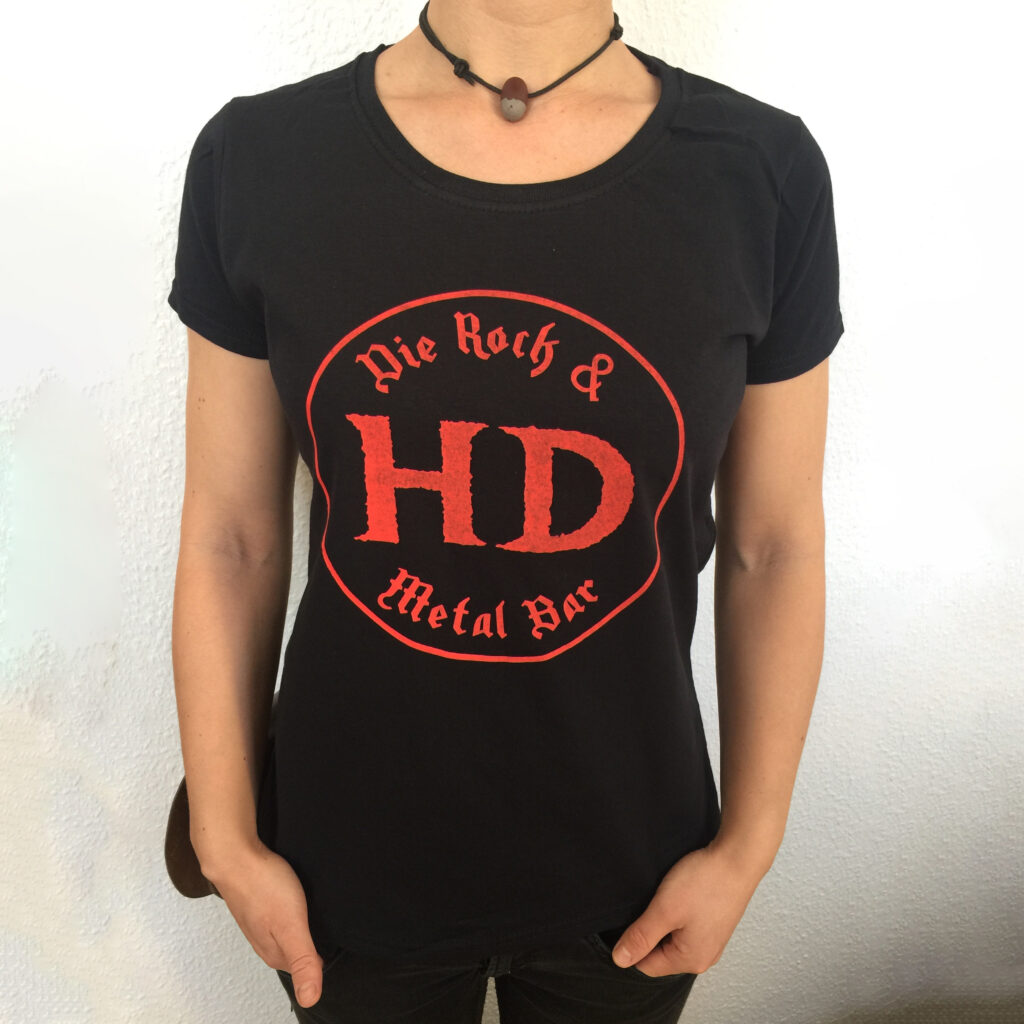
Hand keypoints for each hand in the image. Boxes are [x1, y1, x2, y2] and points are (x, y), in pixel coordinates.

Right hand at [203, 842, 325, 1007]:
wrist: (235, 856)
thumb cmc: (263, 887)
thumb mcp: (291, 926)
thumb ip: (302, 960)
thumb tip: (310, 1000)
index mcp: (275, 953)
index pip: (307, 967)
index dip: (323, 953)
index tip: (336, 939)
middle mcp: (265, 942)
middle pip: (297, 950)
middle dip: (313, 940)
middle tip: (328, 923)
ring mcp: (260, 923)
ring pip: (288, 932)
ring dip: (302, 924)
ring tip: (314, 911)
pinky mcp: (259, 904)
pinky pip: (280, 914)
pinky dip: (291, 909)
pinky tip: (295, 899)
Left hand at [610, 840, 768, 976]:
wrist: (738, 857)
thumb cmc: (705, 882)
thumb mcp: (664, 910)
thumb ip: (641, 937)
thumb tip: (619, 960)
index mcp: (690, 961)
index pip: (646, 965)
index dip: (634, 941)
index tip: (637, 915)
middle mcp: (704, 957)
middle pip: (660, 953)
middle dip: (651, 929)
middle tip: (655, 903)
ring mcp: (712, 941)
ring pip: (673, 937)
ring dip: (665, 919)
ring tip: (670, 897)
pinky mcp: (715, 924)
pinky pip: (686, 927)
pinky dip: (679, 913)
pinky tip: (681, 895)